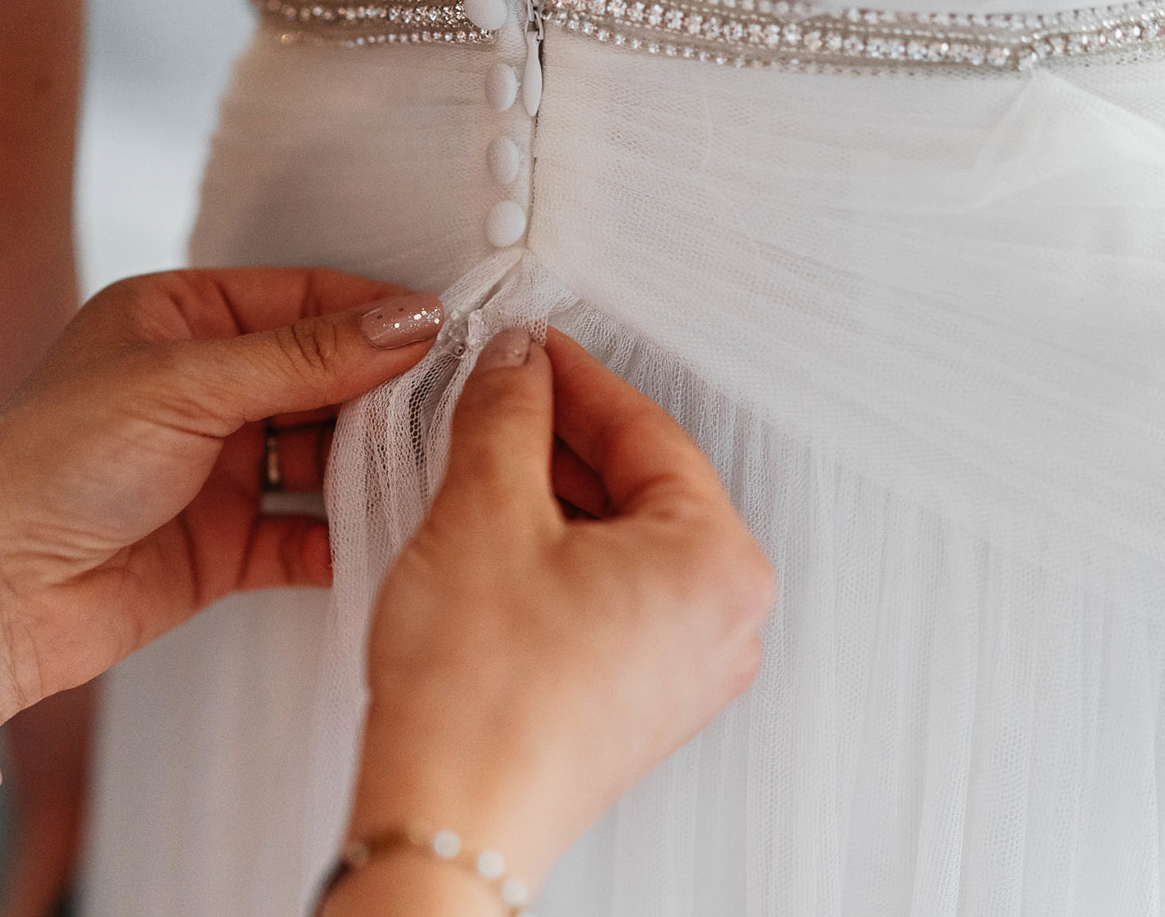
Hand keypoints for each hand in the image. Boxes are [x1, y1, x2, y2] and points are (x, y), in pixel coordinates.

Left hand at [0, 268, 443, 751]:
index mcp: (178, 320)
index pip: (302, 300)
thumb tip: (411, 320)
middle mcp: (201, 389)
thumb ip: (304, 356)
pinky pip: (305, 532)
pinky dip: (345, 535)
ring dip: (372, 465)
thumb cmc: (47, 463)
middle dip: (386, 392)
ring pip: (322, 456)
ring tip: (435, 468)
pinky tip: (389, 533)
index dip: (376, 313)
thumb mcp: (183, 386)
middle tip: (461, 402)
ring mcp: (215, 469)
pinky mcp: (224, 544)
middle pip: (322, 378)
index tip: (451, 329)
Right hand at [342, 328, 774, 902]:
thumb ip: (507, 413)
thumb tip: (518, 367)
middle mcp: (721, 619)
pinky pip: (609, 592)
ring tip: (479, 467)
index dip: (571, 375)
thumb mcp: (485, 511)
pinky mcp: (639, 698)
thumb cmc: (480, 701)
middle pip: (640, 485)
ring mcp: (684, 666)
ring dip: (552, 494)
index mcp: (716, 562)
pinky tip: (495, 540)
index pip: (646, 429)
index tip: (526, 349)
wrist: (447, 820)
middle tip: (494, 398)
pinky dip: (557, 553)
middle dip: (558, 437)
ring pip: (621, 539)